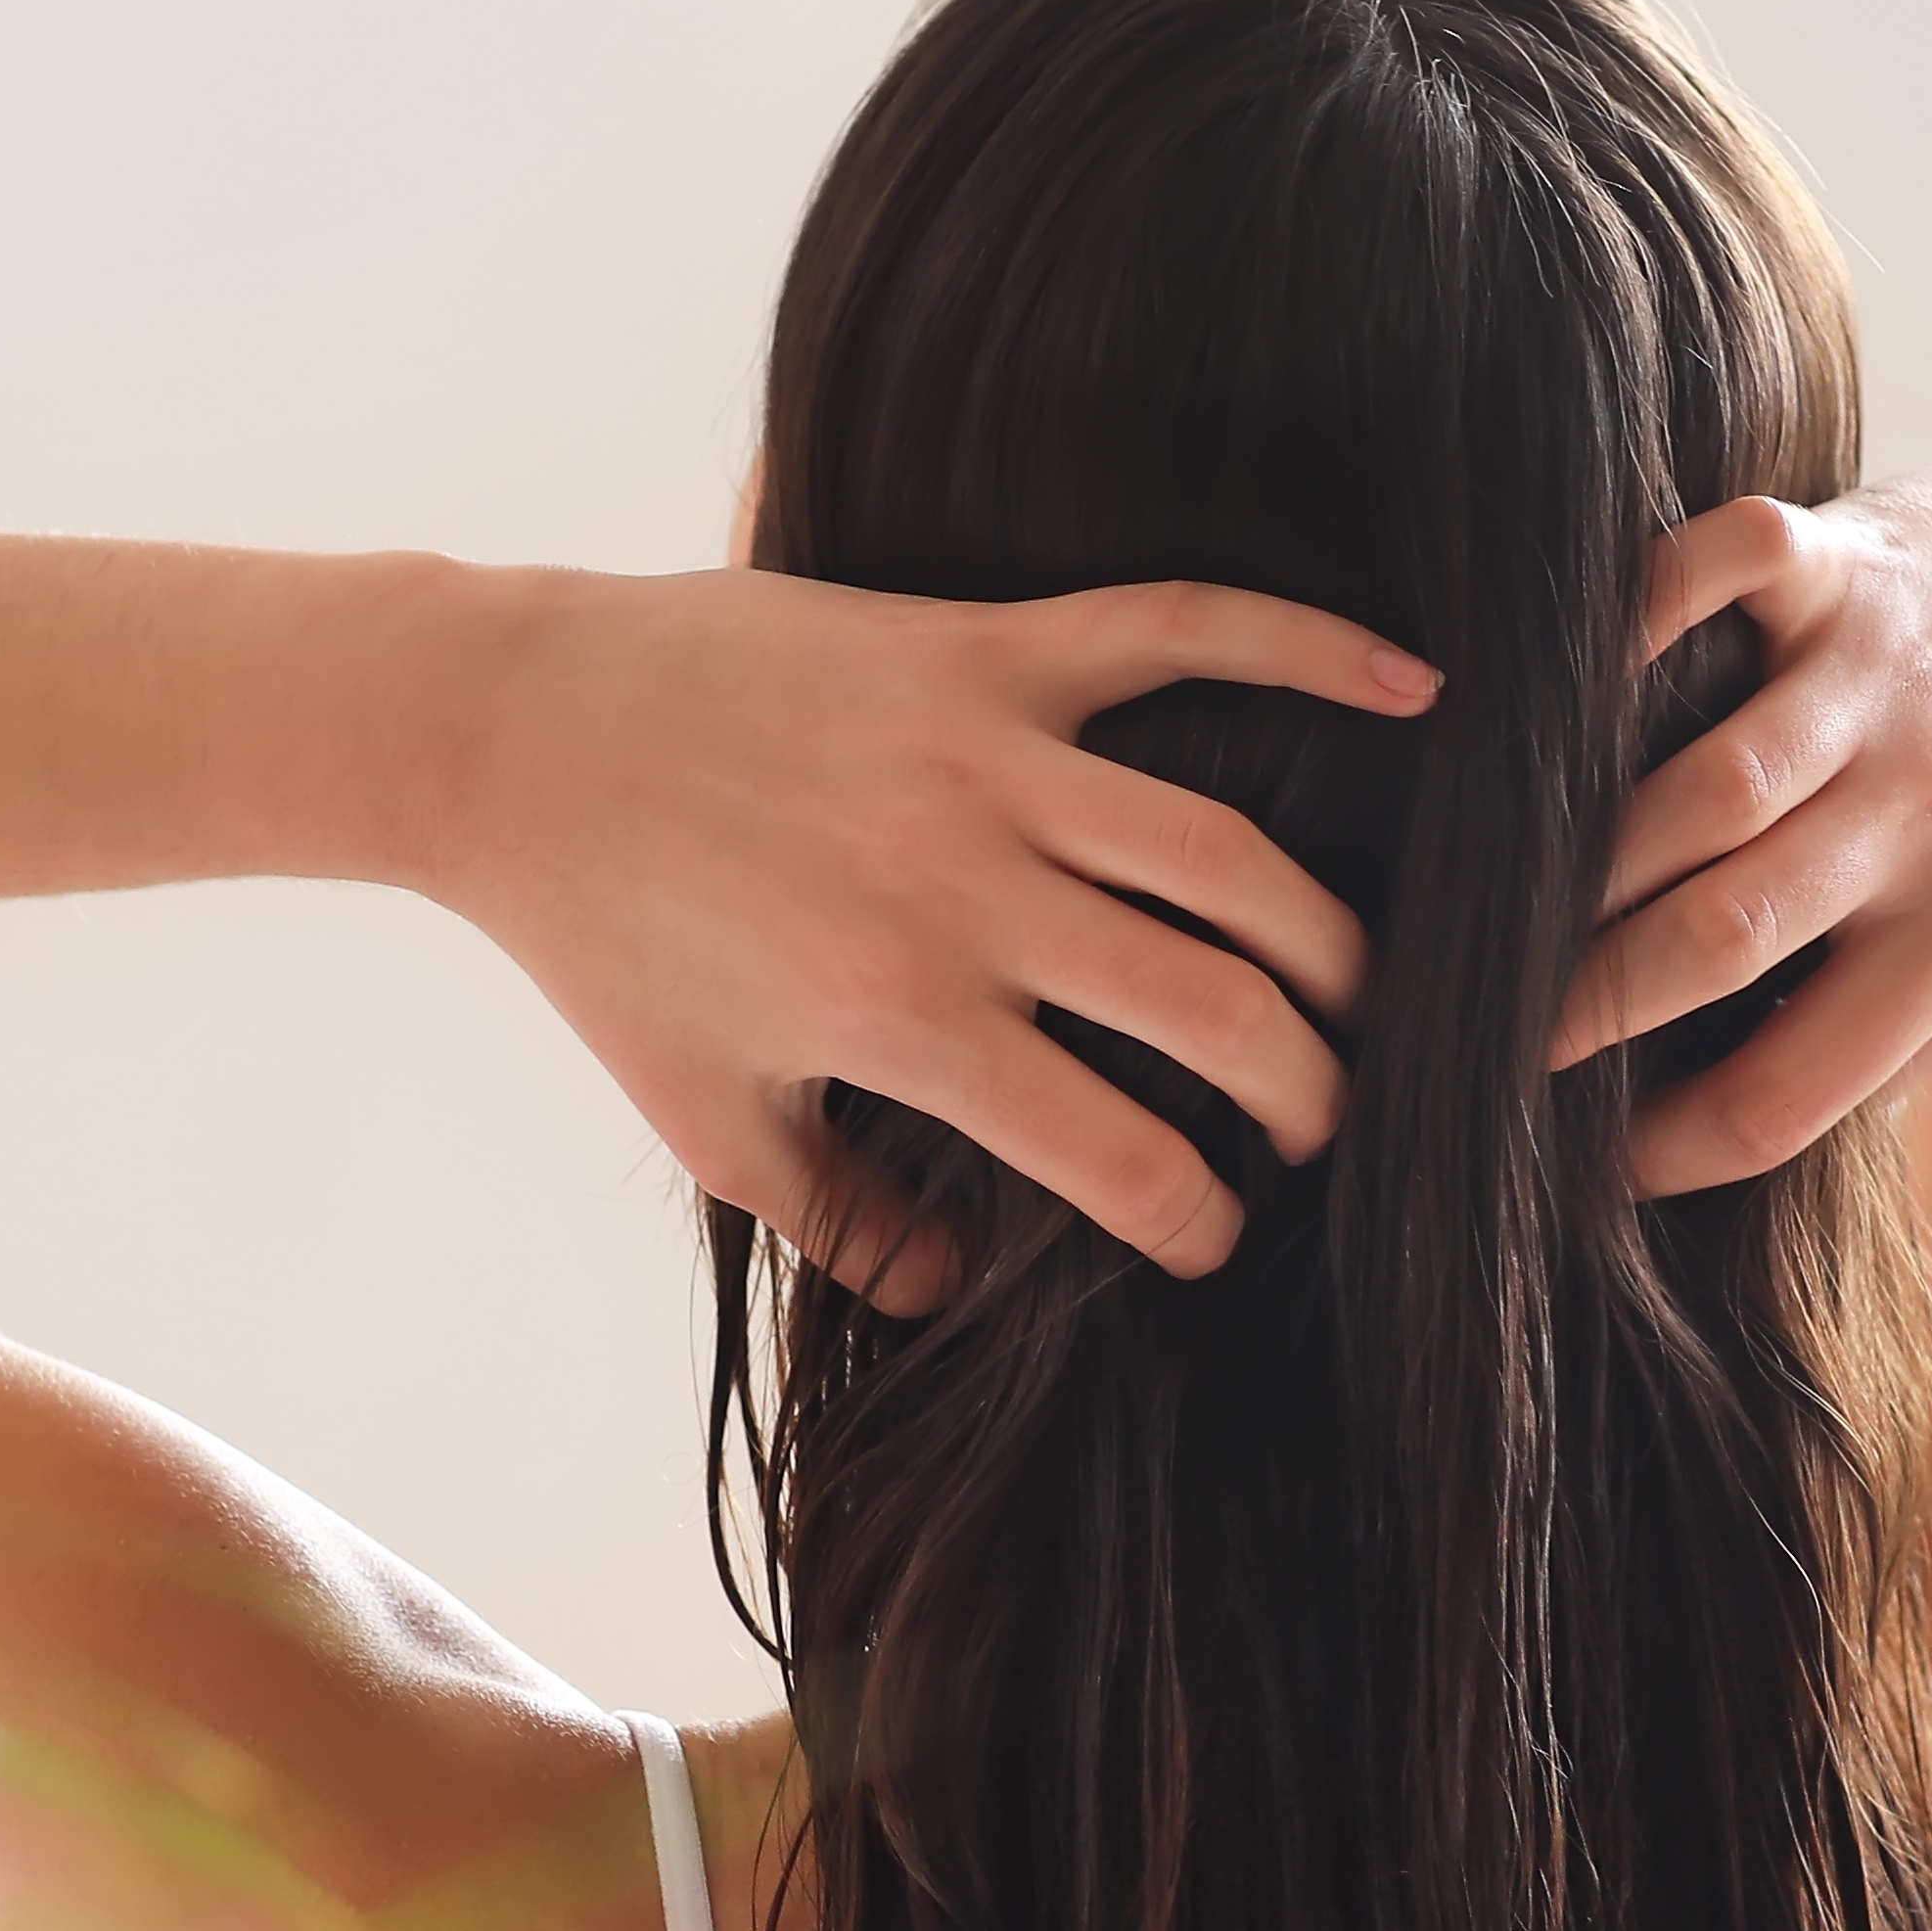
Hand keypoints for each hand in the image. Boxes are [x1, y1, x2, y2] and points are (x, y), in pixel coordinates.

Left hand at [444, 563, 1436, 1307]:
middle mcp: (968, 893)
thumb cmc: (608, 938)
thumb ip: (842, 1222)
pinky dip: (1309, 646)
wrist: (512, 731)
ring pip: (1231, 857)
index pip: (1121, 1157)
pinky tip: (1418, 685)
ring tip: (1362, 996)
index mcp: (905, 1022)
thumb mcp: (706, 1115)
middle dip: (1310, 1092)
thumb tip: (956, 1298)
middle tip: (1326, 1125)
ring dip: (1331, 939)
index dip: (1198, 1222)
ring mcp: (986, 758)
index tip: (1217, 1241)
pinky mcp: (983, 646)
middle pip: (1218, 1010)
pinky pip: (1180, 631)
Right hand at [1551, 431, 1931, 1193]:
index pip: (1786, 1091)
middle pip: (1715, 943)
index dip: (1663, 1151)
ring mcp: (1885, 683)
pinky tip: (1558, 690)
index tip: (1579, 1167)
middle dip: (1576, 1009)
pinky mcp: (1850, 557)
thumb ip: (1905, 1033)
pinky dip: (1630, 621)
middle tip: (1483, 1041)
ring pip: (1692, 795)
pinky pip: (1714, 580)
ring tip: (1490, 912)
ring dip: (1572, 862)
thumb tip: (1729, 1116)